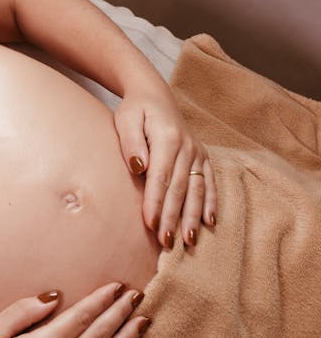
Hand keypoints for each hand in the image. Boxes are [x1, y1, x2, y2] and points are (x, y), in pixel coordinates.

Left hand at [114, 88, 217, 247]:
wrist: (154, 95)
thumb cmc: (135, 110)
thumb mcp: (126, 120)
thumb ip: (131, 143)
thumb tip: (139, 167)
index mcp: (168, 138)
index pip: (160, 177)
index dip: (155, 202)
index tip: (150, 224)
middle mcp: (187, 147)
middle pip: (179, 188)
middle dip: (173, 217)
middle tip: (166, 242)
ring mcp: (197, 153)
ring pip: (196, 190)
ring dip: (192, 216)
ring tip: (188, 240)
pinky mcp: (202, 158)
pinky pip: (209, 183)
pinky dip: (210, 203)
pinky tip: (209, 222)